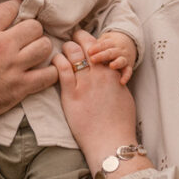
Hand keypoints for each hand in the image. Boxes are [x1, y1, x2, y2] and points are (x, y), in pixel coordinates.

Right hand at [0, 0, 56, 118]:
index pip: (11, 8)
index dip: (16, 6)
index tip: (17, 10)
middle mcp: (2, 47)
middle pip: (34, 26)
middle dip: (32, 28)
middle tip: (27, 34)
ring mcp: (14, 67)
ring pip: (45, 46)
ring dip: (42, 47)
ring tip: (35, 50)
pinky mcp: (21, 86)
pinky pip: (49, 75)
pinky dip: (51, 71)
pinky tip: (44, 69)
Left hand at [55, 31, 146, 178]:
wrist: (111, 141)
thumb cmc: (120, 123)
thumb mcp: (124, 96)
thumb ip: (115, 81)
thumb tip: (111, 75)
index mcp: (113, 74)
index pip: (100, 47)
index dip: (89, 39)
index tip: (82, 37)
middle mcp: (99, 74)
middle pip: (86, 45)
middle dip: (77, 38)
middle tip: (70, 38)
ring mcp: (85, 83)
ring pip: (73, 53)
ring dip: (66, 48)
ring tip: (62, 49)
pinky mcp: (71, 95)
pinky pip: (62, 69)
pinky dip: (57, 61)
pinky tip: (54, 62)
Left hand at [87, 30, 136, 84]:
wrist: (128, 43)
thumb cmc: (108, 45)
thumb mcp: (102, 42)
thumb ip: (92, 46)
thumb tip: (74, 47)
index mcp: (110, 43)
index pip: (103, 44)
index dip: (96, 48)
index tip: (89, 52)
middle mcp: (117, 50)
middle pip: (110, 52)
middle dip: (102, 55)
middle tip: (93, 59)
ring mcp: (124, 58)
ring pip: (120, 60)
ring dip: (116, 63)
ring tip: (111, 66)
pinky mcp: (128, 66)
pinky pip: (128, 71)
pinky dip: (126, 76)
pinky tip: (121, 81)